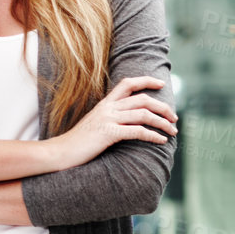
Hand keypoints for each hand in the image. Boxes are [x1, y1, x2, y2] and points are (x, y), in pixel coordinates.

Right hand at [51, 76, 177, 171]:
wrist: (60, 152)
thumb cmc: (78, 142)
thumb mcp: (95, 124)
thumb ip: (110, 118)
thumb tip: (128, 121)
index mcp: (105, 104)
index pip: (128, 83)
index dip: (146, 81)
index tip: (161, 84)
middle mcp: (108, 108)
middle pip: (142, 99)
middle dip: (163, 107)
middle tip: (174, 118)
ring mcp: (108, 119)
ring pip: (144, 114)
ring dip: (163, 122)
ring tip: (172, 131)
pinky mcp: (108, 133)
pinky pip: (137, 131)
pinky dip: (153, 135)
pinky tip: (161, 140)